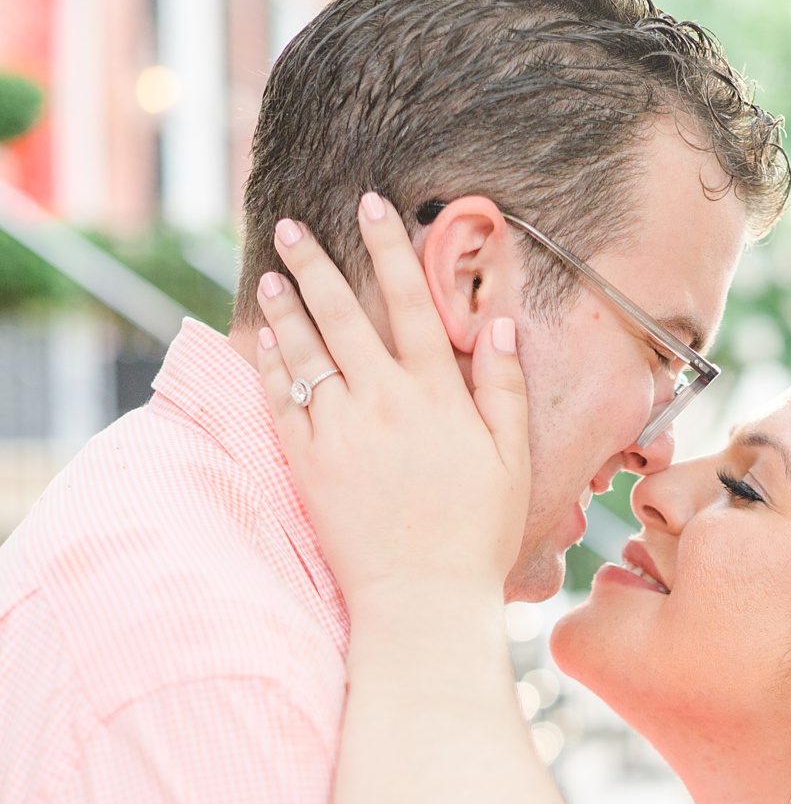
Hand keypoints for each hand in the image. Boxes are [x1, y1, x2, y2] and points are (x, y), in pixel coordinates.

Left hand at [252, 194, 527, 603]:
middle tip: (291, 225)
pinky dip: (269, 362)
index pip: (410, 303)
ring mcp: (339, 431)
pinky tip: (263, 338)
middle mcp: (384, 403)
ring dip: (285, 305)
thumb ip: (506, 390)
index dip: (390, 248)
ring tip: (273, 274)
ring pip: (303, 350)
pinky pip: (280, 398)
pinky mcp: (306, 461)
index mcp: (438, 398)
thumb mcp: (513, 462)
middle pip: (342, 314)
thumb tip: (500, 325)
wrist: (423, 598)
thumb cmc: (477, 534)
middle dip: (316, 263)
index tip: (372, 205)